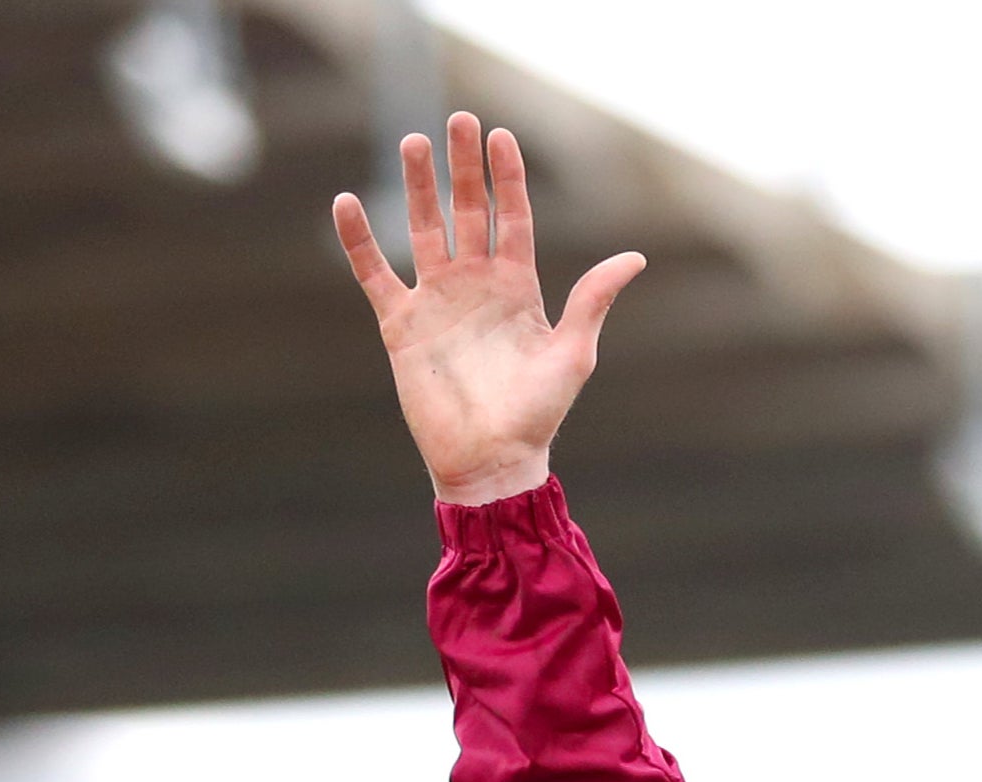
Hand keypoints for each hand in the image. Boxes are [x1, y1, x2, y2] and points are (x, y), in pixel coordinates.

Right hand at [334, 114, 645, 506]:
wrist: (491, 461)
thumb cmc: (537, 415)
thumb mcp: (573, 354)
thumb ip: (594, 300)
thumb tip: (635, 257)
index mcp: (519, 287)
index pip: (512, 217)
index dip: (507, 177)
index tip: (500, 135)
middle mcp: (477, 285)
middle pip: (468, 210)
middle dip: (463, 167)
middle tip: (459, 120)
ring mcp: (438, 301)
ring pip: (424, 229)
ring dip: (418, 187)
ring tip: (413, 142)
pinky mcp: (402, 325)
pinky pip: (375, 274)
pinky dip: (360, 242)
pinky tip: (346, 203)